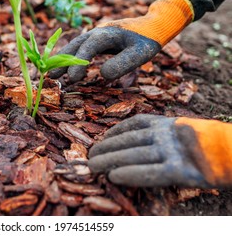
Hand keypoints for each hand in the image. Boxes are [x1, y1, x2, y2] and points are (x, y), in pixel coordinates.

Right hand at [50, 0, 193, 81]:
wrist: (154, 26)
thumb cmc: (148, 40)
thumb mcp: (140, 54)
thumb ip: (122, 64)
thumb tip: (102, 75)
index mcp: (107, 33)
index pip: (88, 48)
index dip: (78, 63)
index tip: (73, 79)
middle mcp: (98, 32)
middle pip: (75, 45)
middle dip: (62, 60)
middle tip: (51, 76)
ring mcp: (97, 35)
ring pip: (76, 46)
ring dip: (64, 59)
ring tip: (53, 74)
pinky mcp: (99, 40)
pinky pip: (81, 48)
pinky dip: (72, 57)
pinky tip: (66, 68)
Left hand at [88, 114, 231, 187]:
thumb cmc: (210, 145)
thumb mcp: (183, 131)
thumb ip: (162, 133)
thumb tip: (134, 144)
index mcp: (168, 123)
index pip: (133, 124)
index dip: (114, 132)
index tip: (101, 139)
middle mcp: (167, 134)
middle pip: (128, 140)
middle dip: (106, 148)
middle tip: (89, 156)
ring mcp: (173, 151)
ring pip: (134, 155)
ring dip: (110, 160)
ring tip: (93, 166)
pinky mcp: (181, 171)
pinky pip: (151, 173)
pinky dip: (131, 174)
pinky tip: (114, 177)